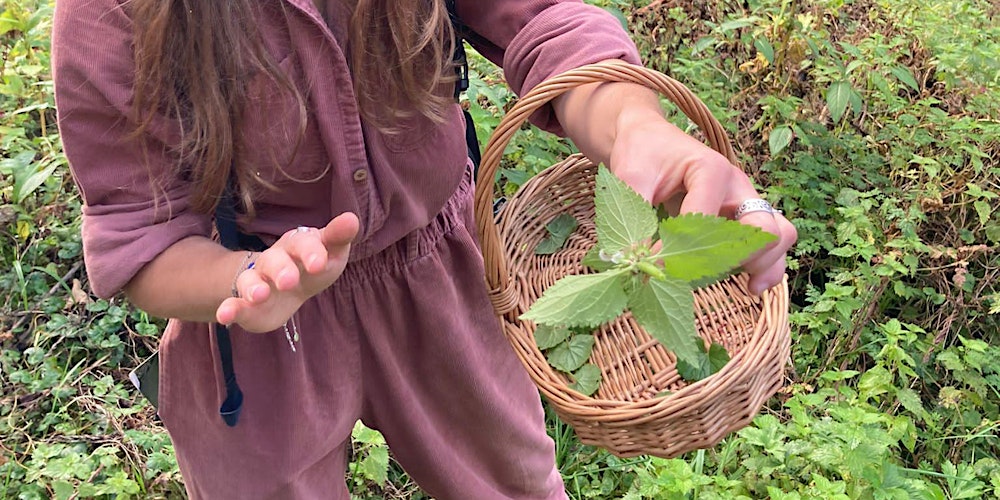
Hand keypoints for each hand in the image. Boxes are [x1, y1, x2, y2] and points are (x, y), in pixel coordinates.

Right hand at [215, 212, 358, 331]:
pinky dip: (229, 309)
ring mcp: (257, 281)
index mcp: (296, 246)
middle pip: (273, 260)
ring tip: (258, 296)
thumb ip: (338, 238)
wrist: (285, 289)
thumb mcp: (330, 253)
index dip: (310, 251)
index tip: (319, 265)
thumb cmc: (312, 266)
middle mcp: (274, 261)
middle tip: (289, 281)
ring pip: (250, 280)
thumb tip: (352, 218)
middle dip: (281, 269)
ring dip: (253, 287)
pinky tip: (224, 316)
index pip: (302, 242)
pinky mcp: (245, 303)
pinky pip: (234, 304)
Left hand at [609, 113, 796, 293]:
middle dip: (741, 257)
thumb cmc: (643, 153)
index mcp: (711, 170)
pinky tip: (749, 287)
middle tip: (710, 272)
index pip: (704, 222)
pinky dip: (766, 265)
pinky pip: (771, 241)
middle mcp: (736, 186)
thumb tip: (635, 259)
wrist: (650, 139)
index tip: (651, 265)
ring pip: (778, 234)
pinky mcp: (741, 216)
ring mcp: (743, 201)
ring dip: (765, 262)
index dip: (678, 250)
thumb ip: (633, 215)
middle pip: (764, 226)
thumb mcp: (630, 175)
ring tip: (747, 286)